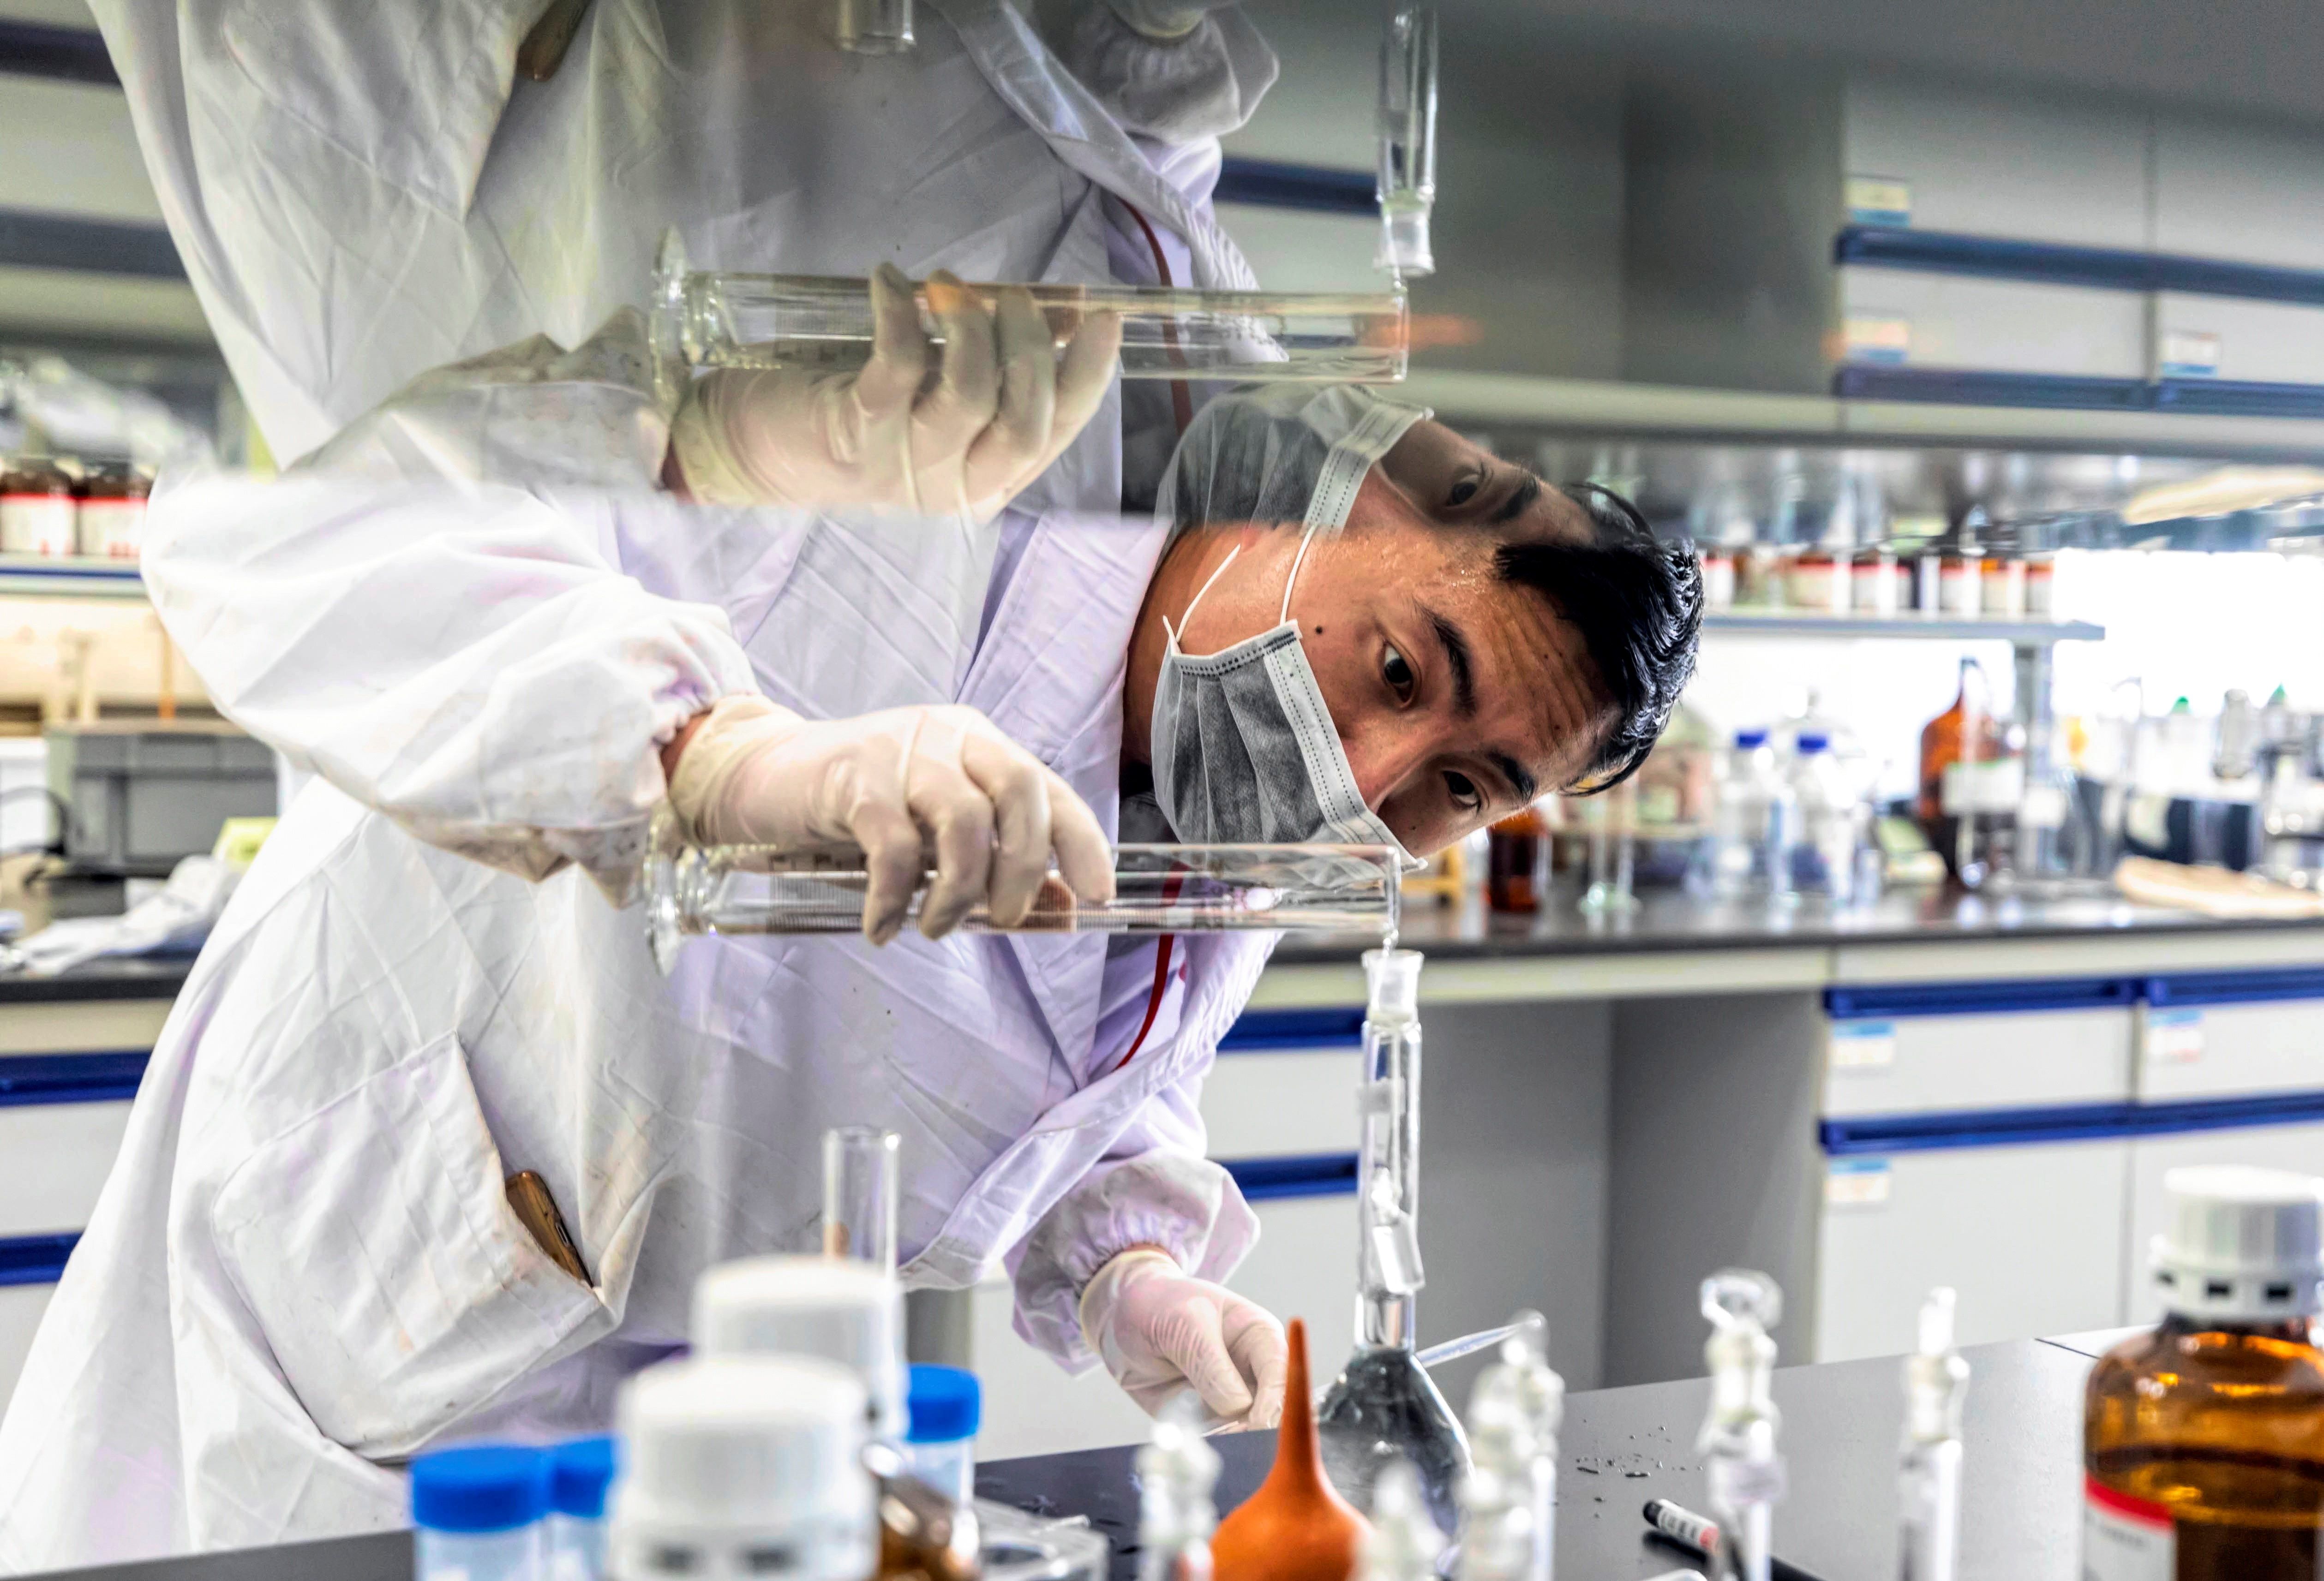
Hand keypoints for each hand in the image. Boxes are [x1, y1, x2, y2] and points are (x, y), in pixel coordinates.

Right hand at [664, 695, 1114, 943]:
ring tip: (933, 927)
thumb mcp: (933, 840)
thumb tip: (1065, 913)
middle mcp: (951, 736)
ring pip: (962, 821)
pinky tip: (882, 925)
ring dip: (957, 892)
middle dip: (1022, 867)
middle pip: (1019, 790)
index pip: (1051, 788)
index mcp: (982, 746)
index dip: (1083, 842)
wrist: (762, 778)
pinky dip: (894, 897)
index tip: (1100, 894)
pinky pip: (894, 845)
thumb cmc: (857, 814)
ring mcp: (903, 749)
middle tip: (1001, 919)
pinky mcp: (855, 774)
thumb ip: (996, 871)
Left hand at [668, 265, 1121, 520]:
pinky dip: (901, 311)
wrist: (762, 447)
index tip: (1101, 317)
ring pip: (971, 398)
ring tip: (949, 285)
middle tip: (1009, 296)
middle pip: (1025, 425)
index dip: (1087, 375)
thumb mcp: (942, 390)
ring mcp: (905, 467)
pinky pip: (899, 364)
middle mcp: (955, 485)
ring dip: (972, 327)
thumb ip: (1002, 364)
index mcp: (989, 479)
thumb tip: (1064, 310)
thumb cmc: (862, 411)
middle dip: (1030, 347)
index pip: (1058, 432)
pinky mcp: (856, 432)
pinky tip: (889, 279)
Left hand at [1079, 1248, 1287, 1428]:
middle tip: (1231, 1436)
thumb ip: (1208, 1359)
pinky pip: (1214, 1442)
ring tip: (1201, 1437)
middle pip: (1270, 1408)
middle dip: (1254, 1427)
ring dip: (1228, 1440)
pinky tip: (1188, 1445)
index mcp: (1259, 1336)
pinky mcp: (1206, 1421)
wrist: (1121, 1322)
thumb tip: (1237, 1406)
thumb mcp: (1183, 1320)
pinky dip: (1205, 1448)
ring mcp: (1230, 1399)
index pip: (1279, 1370)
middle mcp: (1251, 1372)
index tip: (1257, 1421)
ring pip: (1244, 1431)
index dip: (1274, 1397)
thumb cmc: (1159, 1305)